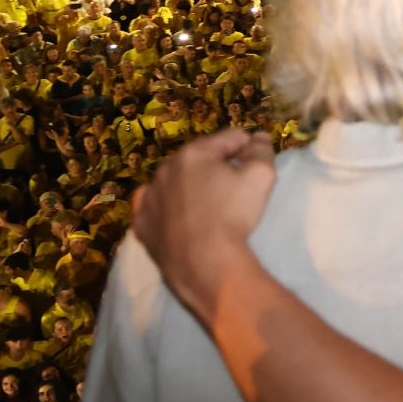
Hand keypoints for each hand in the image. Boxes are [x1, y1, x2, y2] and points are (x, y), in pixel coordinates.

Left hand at [130, 128, 274, 322]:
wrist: (204, 263)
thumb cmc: (233, 216)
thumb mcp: (261, 176)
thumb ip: (261, 150)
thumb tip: (257, 137)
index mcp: (194, 152)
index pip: (230, 138)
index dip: (248, 149)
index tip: (255, 167)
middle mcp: (165, 168)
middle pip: (200, 158)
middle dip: (217, 167)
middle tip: (232, 190)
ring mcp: (148, 196)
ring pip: (175, 180)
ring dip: (191, 185)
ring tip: (208, 207)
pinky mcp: (141, 222)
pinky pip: (155, 206)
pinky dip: (168, 207)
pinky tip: (180, 217)